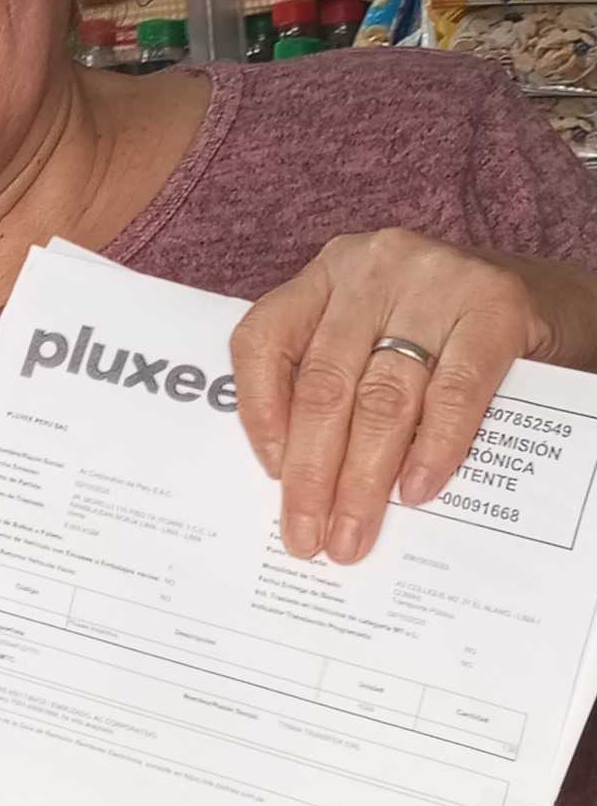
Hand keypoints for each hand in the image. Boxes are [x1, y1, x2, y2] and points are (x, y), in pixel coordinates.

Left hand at [231, 228, 596, 564]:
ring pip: (382, 397)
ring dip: (364, 479)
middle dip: (313, 474)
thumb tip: (306, 487)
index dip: (259, 414)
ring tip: (354, 534)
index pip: (264, 341)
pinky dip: (432, 450)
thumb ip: (338, 384)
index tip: (270, 478)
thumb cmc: (443, 334)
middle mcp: (373, 267)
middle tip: (310, 539)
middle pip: (325, 385)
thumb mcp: (376, 338)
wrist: (546, 302)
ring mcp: (435, 281)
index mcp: (328, 273)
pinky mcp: (496, 307)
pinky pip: (454, 393)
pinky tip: (415, 491)